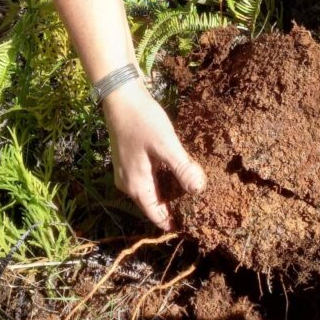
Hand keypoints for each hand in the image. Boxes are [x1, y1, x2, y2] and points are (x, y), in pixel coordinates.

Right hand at [102, 79, 206, 228]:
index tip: (195, 223)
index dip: (175, 223)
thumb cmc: (142, 120)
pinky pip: (147, 178)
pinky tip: (176, 169)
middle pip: (154, 205)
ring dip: (169, 191)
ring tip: (192, 190)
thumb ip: (182, 169)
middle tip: (199, 206)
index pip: (157, 217)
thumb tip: (199, 191)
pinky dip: (162, 178)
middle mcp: (128, 184)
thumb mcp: (166, 145)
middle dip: (174, 207)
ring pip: (151, 190)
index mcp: (136, 186)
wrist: (120, 95)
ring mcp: (126, 172)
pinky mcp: (128, 159)